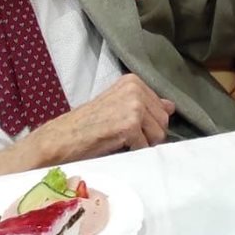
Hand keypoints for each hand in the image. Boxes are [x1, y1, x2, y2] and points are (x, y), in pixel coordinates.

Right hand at [0, 76, 175, 175]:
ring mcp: (134, 105)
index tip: (129, 127)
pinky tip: (116, 146)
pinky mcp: (130, 124)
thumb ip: (146, 104)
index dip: (149, 124)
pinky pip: (145, 146)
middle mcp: (135, 89)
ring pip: (158, 135)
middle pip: (163, 121)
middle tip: (124, 137)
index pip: (162, 108)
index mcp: (133, 81)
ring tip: (120, 141)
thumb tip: (171, 106)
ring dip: (142, 144)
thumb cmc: (88, 124)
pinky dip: (133, 152)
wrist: (62, 137)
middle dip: (149, 135)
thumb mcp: (118, 106)